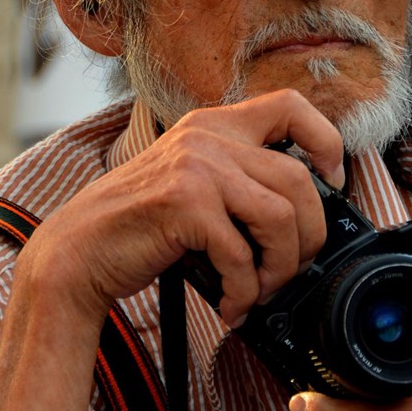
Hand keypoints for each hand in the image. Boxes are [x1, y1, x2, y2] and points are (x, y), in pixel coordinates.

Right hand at [26, 90, 344, 328]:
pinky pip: (243, 255)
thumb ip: (240, 180)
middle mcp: (208, 137)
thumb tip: (306, 214)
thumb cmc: (139, 226)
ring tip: (259, 291)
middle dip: (309, 237)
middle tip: (291, 269)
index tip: (333, 180)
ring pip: (282, 218)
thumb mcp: (194, 183)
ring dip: (280, 269)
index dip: (326, 141)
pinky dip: (245, 292)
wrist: (78, 252)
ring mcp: (197, 167)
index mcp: (215, 124)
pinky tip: (231, 304)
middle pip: (300, 179)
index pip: (292, 105)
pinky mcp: (185, 204)